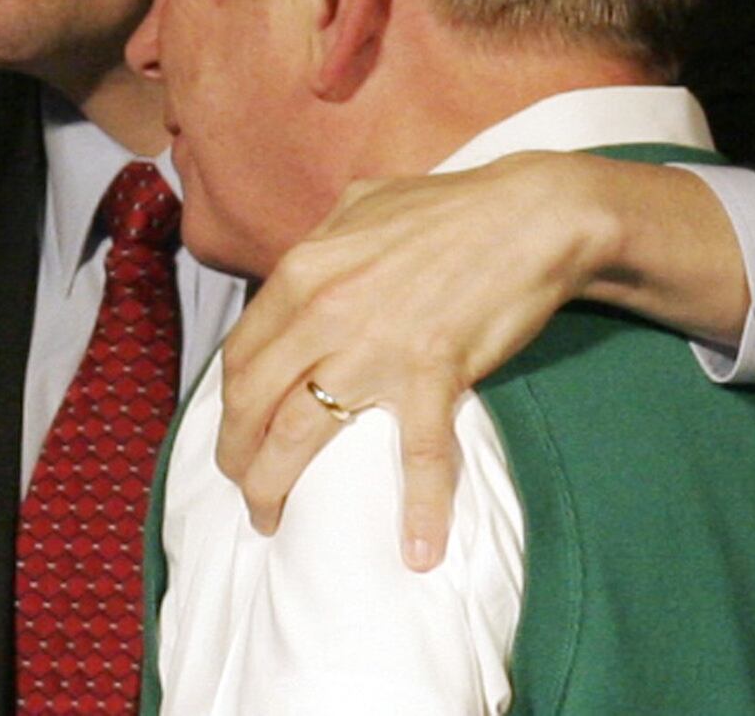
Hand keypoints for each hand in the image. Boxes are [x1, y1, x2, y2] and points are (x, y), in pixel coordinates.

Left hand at [215, 152, 746, 569]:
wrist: (528, 214)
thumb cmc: (447, 207)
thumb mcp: (360, 204)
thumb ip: (321, 239)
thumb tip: (298, 269)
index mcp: (302, 270)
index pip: (239, 353)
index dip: (226, 405)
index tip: (234, 433)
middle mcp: (323, 310)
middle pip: (251, 401)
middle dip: (235, 455)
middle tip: (243, 488)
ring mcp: (375, 346)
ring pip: (298, 434)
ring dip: (273, 486)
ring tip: (271, 519)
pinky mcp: (433, 374)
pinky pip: (420, 456)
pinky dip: (421, 510)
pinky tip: (419, 551)